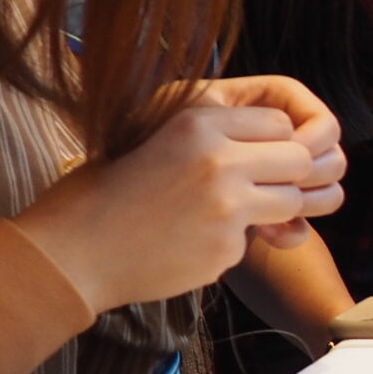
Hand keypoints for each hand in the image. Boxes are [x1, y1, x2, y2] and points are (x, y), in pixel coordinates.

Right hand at [15, 98, 338, 310]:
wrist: (72, 251)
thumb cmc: (105, 192)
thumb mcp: (157, 136)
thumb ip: (214, 137)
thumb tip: (273, 139)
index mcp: (199, 123)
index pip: (280, 122)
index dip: (275, 140)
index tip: (259, 156)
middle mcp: (220, 161)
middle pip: (300, 159)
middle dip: (290, 174)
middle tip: (265, 188)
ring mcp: (227, 208)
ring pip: (293, 201)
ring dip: (274, 210)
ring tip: (231, 215)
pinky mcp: (226, 249)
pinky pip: (254, 241)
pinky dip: (232, 244)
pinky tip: (191, 244)